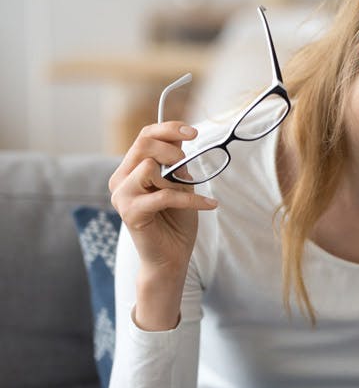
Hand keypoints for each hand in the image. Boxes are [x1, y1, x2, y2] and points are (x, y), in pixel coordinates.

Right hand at [108, 121, 217, 278]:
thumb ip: (177, 165)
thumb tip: (182, 142)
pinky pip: (165, 195)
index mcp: (131, 169)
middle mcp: (120, 180)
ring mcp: (122, 196)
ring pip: (149, 167)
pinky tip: (209, 205)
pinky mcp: (130, 212)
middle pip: (143, 145)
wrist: (170, 257)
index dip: (169, 129)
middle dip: (172, 150)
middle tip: (187, 165)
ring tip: (186, 193)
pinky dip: (191, 199)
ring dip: (175, 179)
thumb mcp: (182, 185)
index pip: (144, 137)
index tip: (193, 132)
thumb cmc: (175, 221)